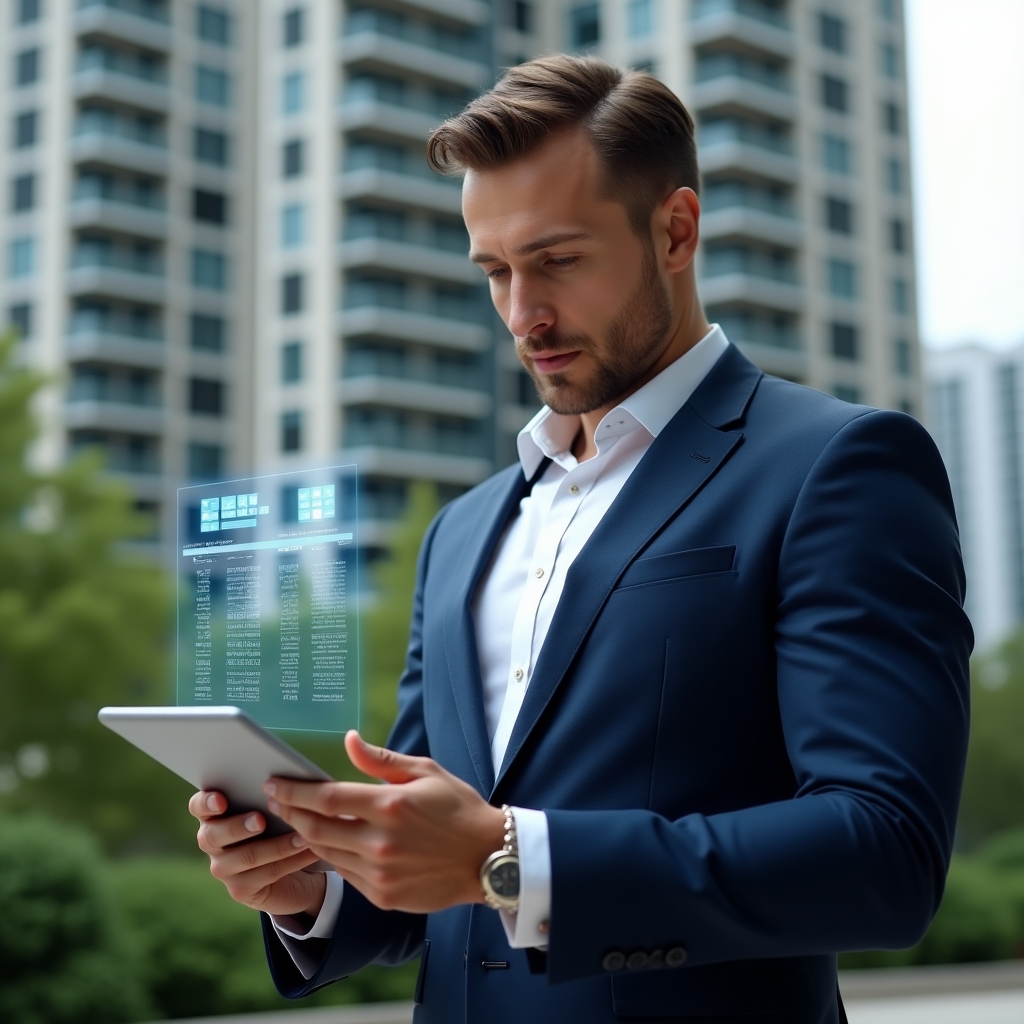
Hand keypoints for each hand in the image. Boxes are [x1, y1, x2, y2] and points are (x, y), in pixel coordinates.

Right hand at [189, 790, 326, 917]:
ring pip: (245, 857)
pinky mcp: (240, 890)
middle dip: (237, 827)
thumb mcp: (274, 807)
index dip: (206, 803)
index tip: (221, 800)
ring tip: (302, 836)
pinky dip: (291, 861)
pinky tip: (310, 850)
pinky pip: (266, 874)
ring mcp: (223, 868)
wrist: (295, 867)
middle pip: (212, 835)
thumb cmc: (280, 824)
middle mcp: (212, 841)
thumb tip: (283, 780)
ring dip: (277, 845)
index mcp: (214, 814)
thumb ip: (269, 795)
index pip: (198, 806)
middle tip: (261, 820)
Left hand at [265, 731, 505, 913]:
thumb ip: (381, 759)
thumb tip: (348, 740)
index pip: (325, 798)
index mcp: (390, 804)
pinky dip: (333, 858)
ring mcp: (380, 873)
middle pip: (315, 828)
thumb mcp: (426, 772)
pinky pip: (345, 875)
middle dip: (289, 813)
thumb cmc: (458, 808)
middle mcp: (380, 841)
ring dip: (306, 837)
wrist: (489, 858)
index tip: (275, 783)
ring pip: (326, 854)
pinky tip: (329, 844)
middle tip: (275, 801)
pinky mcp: (383, 896)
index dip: (293, 791)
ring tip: (297, 821)